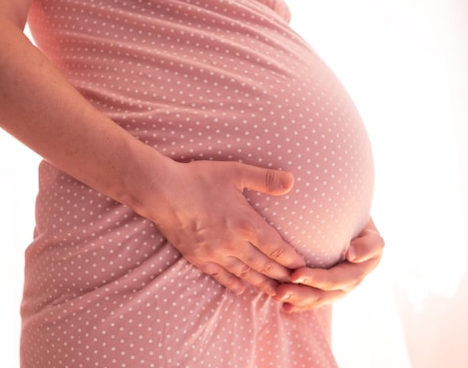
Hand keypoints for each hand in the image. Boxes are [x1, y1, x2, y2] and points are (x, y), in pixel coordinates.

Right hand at [149, 160, 305, 296]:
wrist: (162, 192)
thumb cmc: (199, 179)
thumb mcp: (235, 172)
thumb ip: (265, 179)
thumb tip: (292, 181)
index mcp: (246, 224)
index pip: (277, 249)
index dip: (292, 260)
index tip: (304, 268)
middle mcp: (233, 244)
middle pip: (264, 266)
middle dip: (282, 277)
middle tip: (297, 287)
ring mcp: (215, 253)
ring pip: (245, 274)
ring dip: (262, 285)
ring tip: (276, 294)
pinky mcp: (198, 257)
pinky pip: (219, 275)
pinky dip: (233, 283)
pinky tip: (241, 289)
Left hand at [274, 218, 383, 312]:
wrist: (357, 227)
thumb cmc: (363, 227)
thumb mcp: (371, 235)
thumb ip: (367, 245)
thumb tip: (351, 255)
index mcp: (358, 272)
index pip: (335, 279)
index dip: (316, 279)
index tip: (295, 274)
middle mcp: (348, 284)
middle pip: (322, 294)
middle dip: (300, 293)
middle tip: (279, 291)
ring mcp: (337, 289)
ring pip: (315, 299)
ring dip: (296, 299)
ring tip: (277, 296)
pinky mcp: (326, 289)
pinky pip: (312, 300)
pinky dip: (298, 305)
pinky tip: (284, 307)